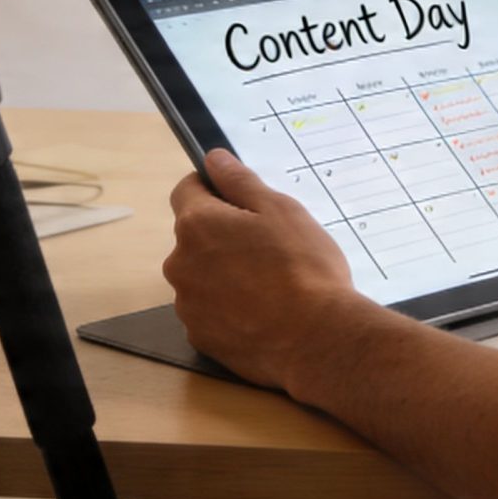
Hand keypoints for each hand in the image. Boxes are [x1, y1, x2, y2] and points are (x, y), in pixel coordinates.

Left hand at [165, 148, 369, 391]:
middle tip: (267, 246)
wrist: (316, 339)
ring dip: (224, 273)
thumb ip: (240, 181)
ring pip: (201, 275)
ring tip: (268, 284)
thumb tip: (214, 159)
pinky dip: (228, 308)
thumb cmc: (303, 269)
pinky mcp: (200, 337)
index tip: (239, 199)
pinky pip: (209, 311)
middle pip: (195, 236)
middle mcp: (181, 263)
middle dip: (222, 235)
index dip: (213, 188)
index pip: (186, 190)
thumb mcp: (280, 210)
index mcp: (197, 224)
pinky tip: (261, 313)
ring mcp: (188, 304)